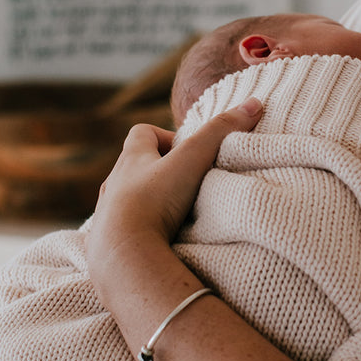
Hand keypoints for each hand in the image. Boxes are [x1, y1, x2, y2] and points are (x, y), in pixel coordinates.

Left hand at [84, 99, 262, 310]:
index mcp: (130, 160)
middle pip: (133, 169)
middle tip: (186, 185)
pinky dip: (140, 236)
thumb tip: (254, 104)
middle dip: (158, 173)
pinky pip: (123, 236)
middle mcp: (114, 185)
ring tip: (174, 218)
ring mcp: (107, 217)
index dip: (164, 136)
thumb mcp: (192, 160)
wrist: (122, 256)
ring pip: (126, 203)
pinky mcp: (107, 247)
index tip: (187, 150)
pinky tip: (158, 246)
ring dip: (147, 205)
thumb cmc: (154, 201)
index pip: (141, 133)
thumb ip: (220, 132)